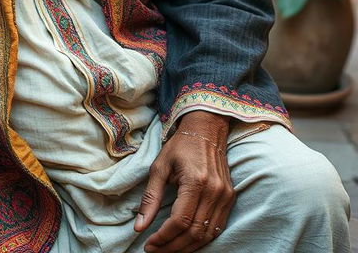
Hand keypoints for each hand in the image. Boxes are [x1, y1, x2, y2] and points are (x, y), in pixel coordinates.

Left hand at [134, 112, 234, 251]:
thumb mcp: (160, 167)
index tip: (149, 244)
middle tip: (155, 250)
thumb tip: (139, 227)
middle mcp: (214, 191)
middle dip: (173, 247)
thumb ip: (150, 198)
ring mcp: (225, 196)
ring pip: (207, 235)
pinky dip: (201, 239)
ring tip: (167, 249)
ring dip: (187, 247)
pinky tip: (185, 241)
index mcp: (195, 181)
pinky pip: (217, 228)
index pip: (180, 221)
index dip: (163, 237)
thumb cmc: (181, 146)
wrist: (207, 130)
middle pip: (194, 232)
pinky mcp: (230, 199)